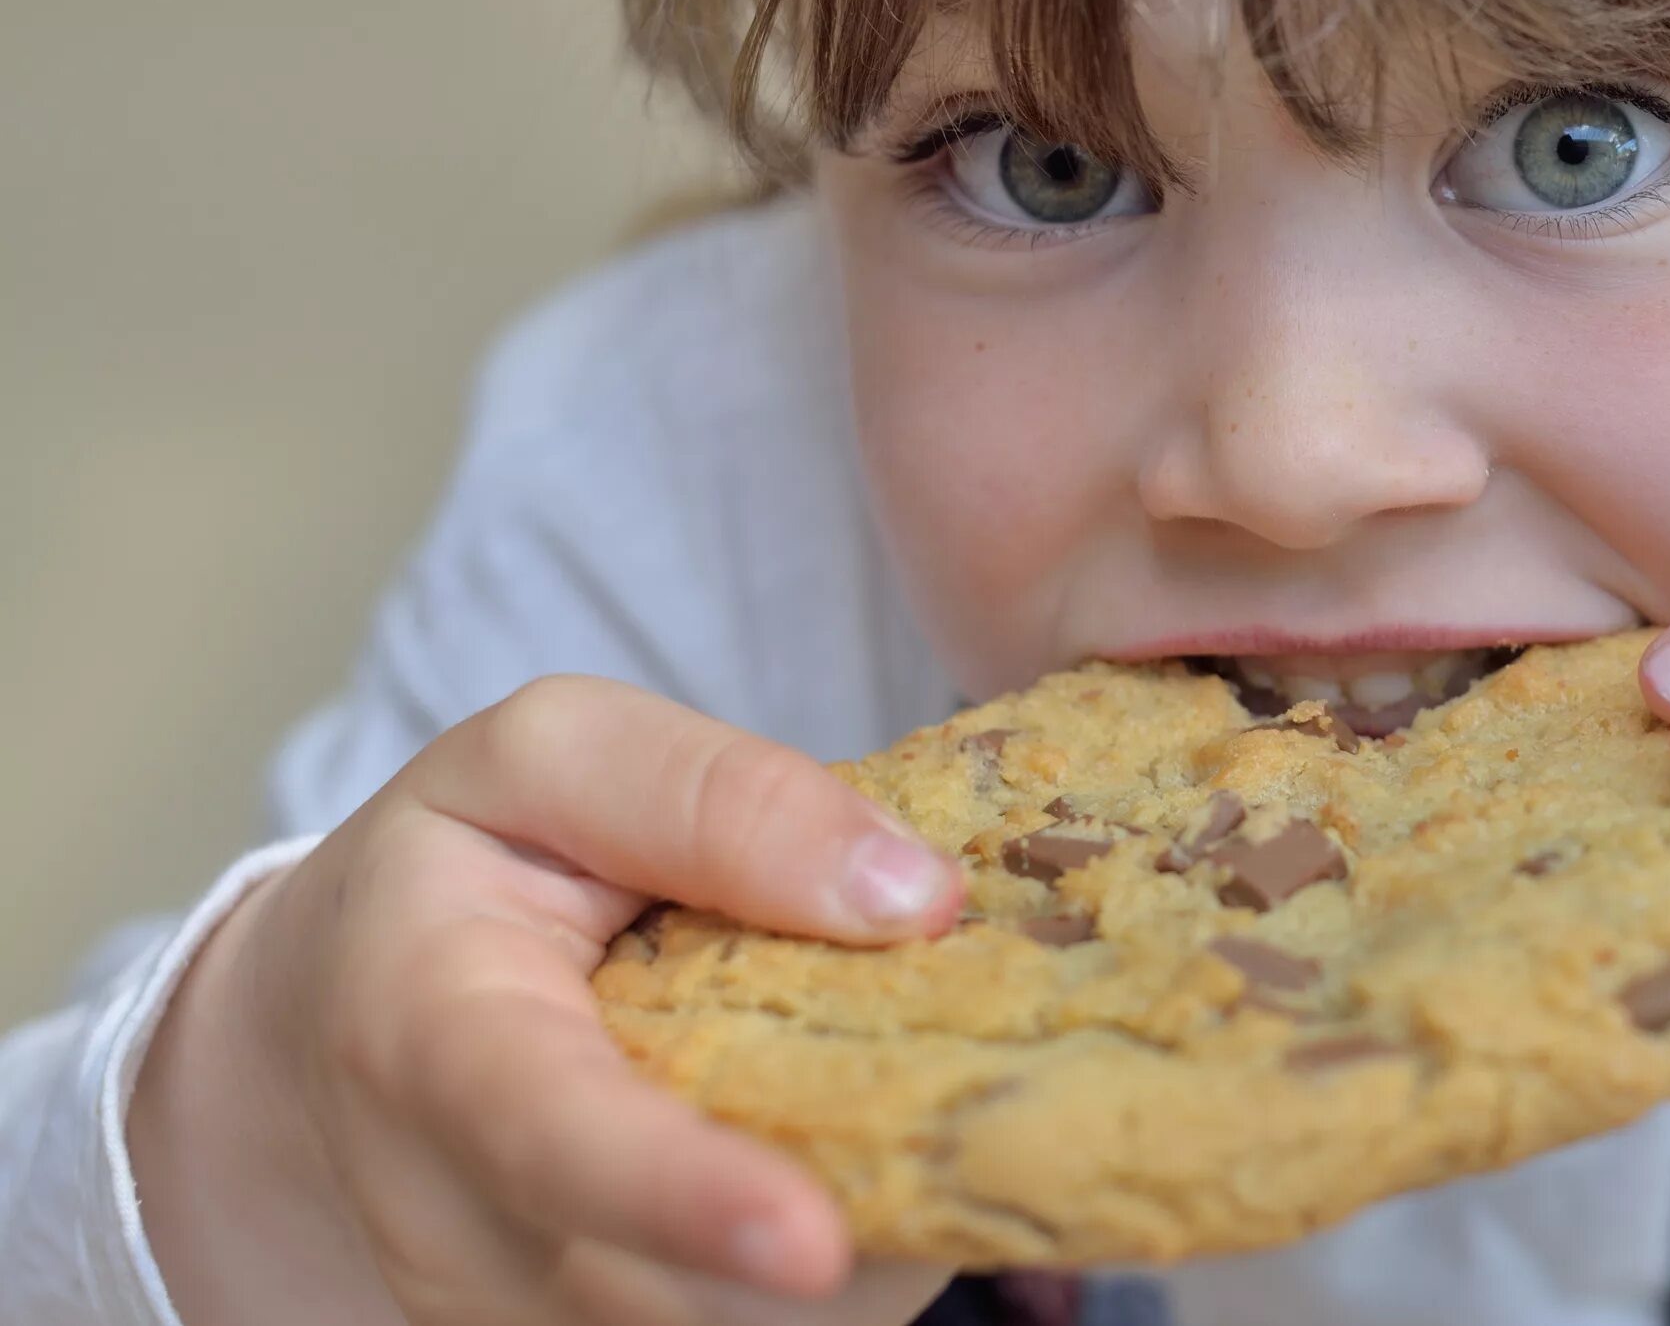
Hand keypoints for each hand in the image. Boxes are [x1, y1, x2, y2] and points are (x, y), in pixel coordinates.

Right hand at [130, 676, 963, 1325]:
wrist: (327, 1035)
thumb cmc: (457, 874)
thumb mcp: (548, 761)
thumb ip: (713, 796)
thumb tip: (912, 897)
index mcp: (434, 1043)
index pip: (553, 1144)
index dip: (684, 1200)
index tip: (810, 1240)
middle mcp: (463, 1227)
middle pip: (682, 1284)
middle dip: (851, 1212)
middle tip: (981, 1089)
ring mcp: (520, 1320)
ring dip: (873, 1235)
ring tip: (921, 1094)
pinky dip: (863, 1260)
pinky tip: (880, 1151)